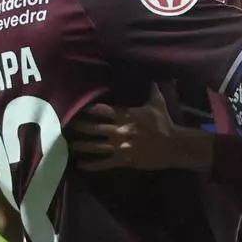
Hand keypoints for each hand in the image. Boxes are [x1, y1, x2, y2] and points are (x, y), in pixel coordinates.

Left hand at [70, 84, 209, 171]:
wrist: (174, 145)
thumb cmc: (164, 123)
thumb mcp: (158, 103)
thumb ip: (151, 89)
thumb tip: (150, 76)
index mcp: (125, 115)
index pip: (101, 110)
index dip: (88, 109)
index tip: (77, 108)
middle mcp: (119, 130)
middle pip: (93, 128)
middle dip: (79, 127)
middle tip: (68, 126)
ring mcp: (120, 146)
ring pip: (95, 146)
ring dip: (81, 145)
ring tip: (70, 145)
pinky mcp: (123, 160)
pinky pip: (104, 163)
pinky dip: (91, 165)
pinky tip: (80, 165)